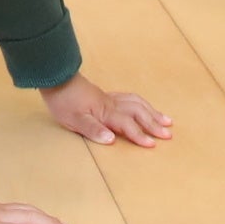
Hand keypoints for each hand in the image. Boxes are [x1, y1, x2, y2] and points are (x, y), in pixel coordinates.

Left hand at [42, 74, 171, 147]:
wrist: (56, 78)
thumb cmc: (63, 101)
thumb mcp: (73, 119)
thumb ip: (92, 130)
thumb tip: (111, 140)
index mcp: (105, 112)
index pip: (127, 125)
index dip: (140, 135)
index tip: (153, 144)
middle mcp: (112, 104)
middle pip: (138, 113)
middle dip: (154, 124)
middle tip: (168, 134)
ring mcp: (110, 98)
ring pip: (137, 103)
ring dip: (152, 112)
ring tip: (166, 120)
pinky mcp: (106, 95)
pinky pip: (131, 98)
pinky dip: (142, 103)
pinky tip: (145, 107)